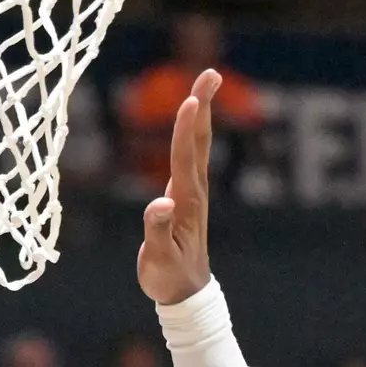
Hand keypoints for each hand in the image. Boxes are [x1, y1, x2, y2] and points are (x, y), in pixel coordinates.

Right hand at [137, 69, 219, 305]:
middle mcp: (193, 192)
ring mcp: (192, 192)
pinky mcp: (187, 195)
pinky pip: (190, 155)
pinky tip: (192, 119)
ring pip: (197, 145)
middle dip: (202, 107)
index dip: (184, 130)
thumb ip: (157, 232)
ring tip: (202, 85)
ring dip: (200, 113)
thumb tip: (159, 204)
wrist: (187, 292)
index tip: (189, 101)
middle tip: (209, 73)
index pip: (184, 159)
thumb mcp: (158, 260)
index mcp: (185, 203)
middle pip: (198, 142)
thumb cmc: (168, 277)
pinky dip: (192, 131)